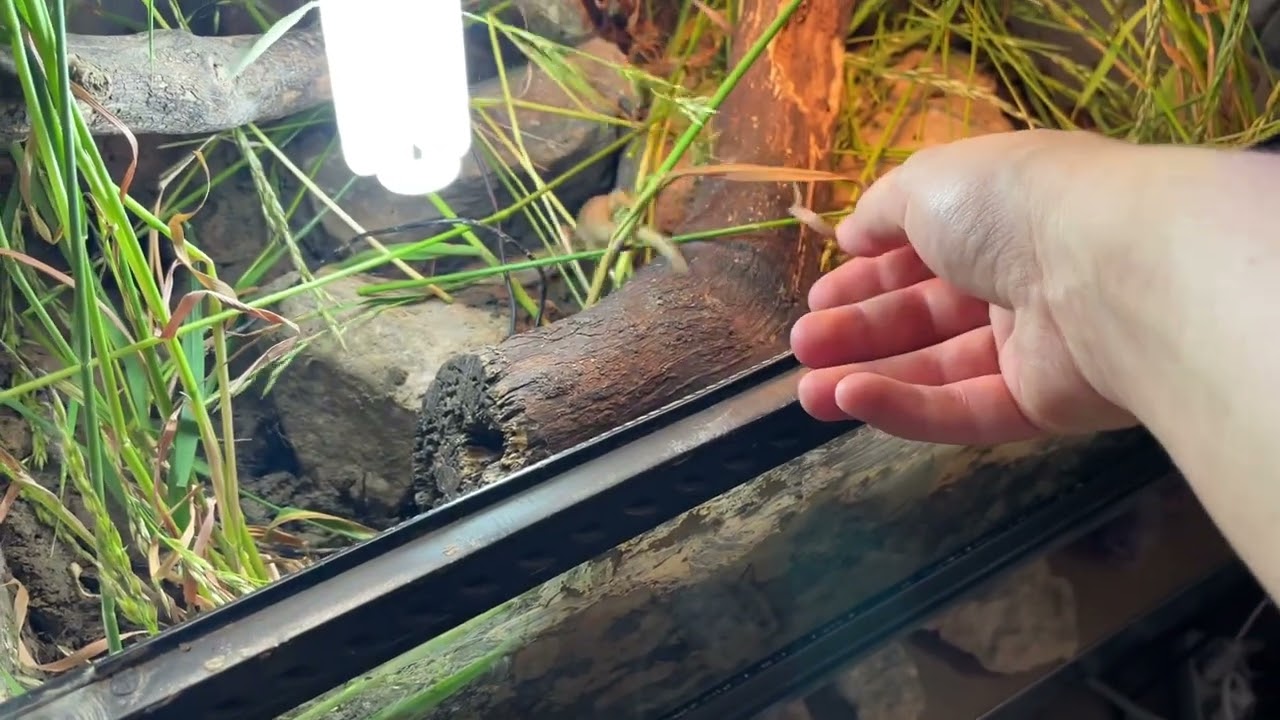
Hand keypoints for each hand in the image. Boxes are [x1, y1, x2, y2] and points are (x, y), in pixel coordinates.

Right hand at [790, 130, 1138, 444]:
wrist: (1107, 270)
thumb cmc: (1011, 206)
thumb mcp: (928, 182)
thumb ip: (882, 209)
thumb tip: (852, 234)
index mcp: (1000, 216)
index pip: (924, 251)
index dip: (868, 275)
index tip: (818, 296)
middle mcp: (1020, 277)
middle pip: (926, 313)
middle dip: (858, 330)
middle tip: (802, 346)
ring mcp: (1035, 345)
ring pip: (938, 367)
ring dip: (869, 376)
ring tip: (806, 392)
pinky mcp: (1043, 403)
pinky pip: (966, 407)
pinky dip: (907, 407)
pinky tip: (851, 399)